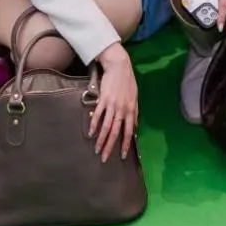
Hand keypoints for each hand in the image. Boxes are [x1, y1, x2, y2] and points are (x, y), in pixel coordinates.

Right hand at [89, 45, 138, 161]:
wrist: (120, 67)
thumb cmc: (128, 82)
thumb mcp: (135, 98)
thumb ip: (134, 112)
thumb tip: (135, 126)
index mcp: (131, 110)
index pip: (129, 131)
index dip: (126, 144)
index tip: (123, 156)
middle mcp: (122, 110)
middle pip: (116, 132)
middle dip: (110, 147)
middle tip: (105, 158)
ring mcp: (112, 105)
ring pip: (106, 126)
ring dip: (101, 139)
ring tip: (97, 150)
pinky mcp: (103, 99)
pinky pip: (98, 115)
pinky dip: (94, 125)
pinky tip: (91, 133)